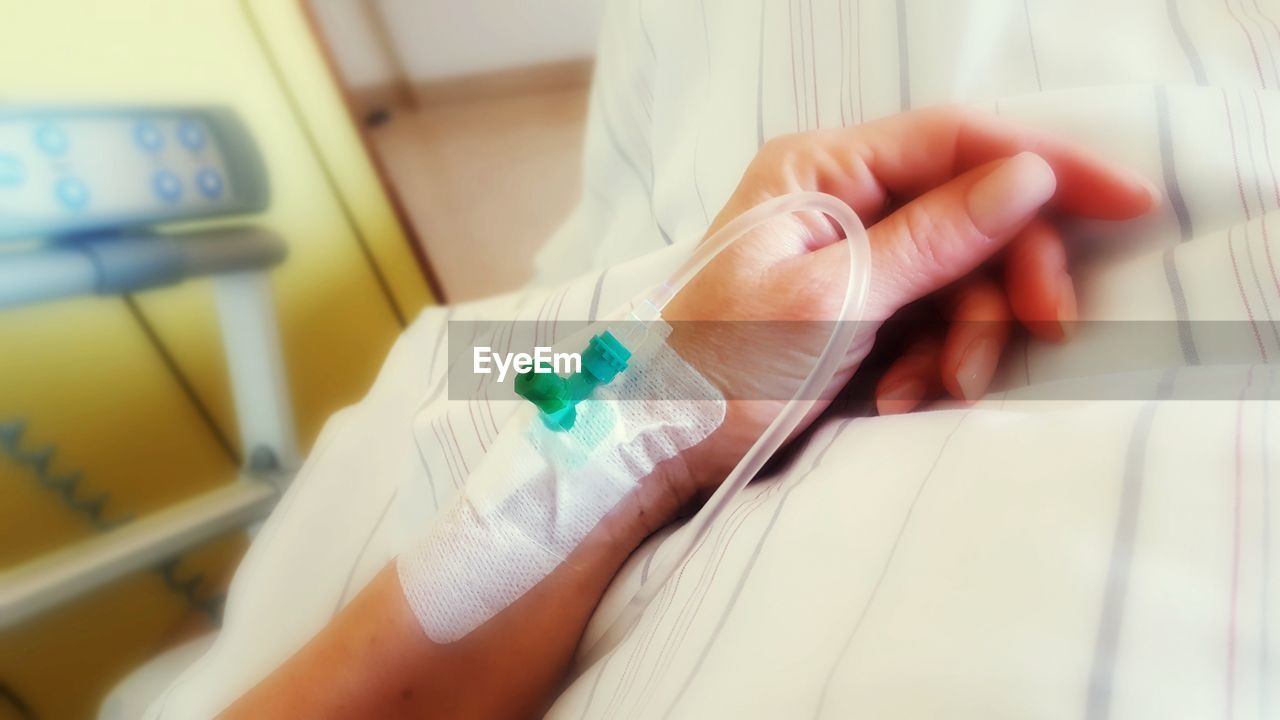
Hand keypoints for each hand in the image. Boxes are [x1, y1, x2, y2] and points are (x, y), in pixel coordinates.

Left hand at [631, 107, 1157, 528]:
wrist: (665, 447)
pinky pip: (937, 321)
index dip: (1045, 163)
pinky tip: (902, 397)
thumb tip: (1026, 179)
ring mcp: (856, 256)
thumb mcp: (832, 299)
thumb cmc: (722, 367)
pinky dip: (936, 363)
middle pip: (973, 211)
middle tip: (1044, 329)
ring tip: (926, 389)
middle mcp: (842, 200)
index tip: (1127, 200)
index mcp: (821, 171)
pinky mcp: (864, 311)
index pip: (954, 140)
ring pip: (964, 276)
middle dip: (1006, 278)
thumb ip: (932, 238)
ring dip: (966, 339)